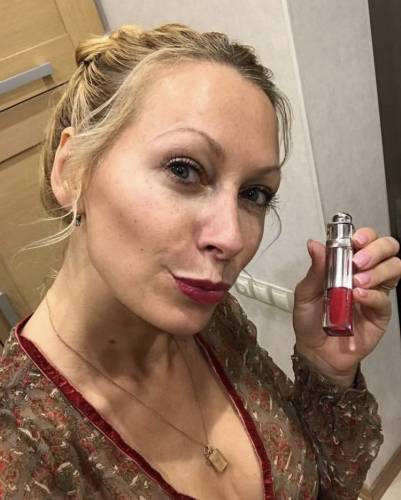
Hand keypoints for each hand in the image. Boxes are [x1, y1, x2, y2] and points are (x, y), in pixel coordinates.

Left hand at [293, 227, 400, 385]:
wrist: (316, 352)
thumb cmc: (310, 320)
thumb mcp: (305, 294)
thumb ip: (315, 270)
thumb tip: (315, 244)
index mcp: (345, 264)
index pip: (365, 240)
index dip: (365, 235)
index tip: (355, 240)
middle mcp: (364, 274)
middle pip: (387, 249)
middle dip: (376, 249)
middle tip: (358, 261)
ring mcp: (374, 292)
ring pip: (394, 268)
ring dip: (377, 271)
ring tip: (356, 282)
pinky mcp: (380, 313)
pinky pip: (384, 298)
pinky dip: (372, 295)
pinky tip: (358, 297)